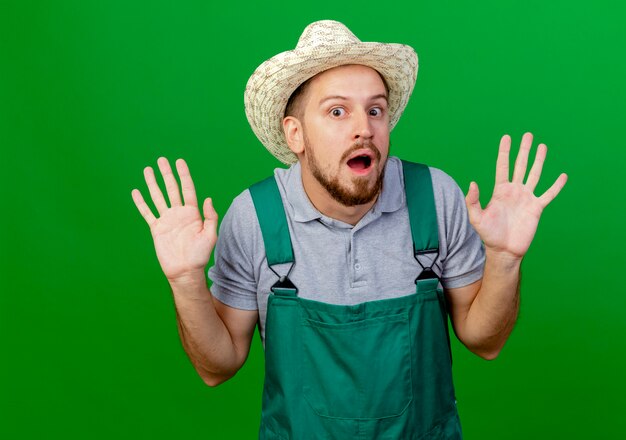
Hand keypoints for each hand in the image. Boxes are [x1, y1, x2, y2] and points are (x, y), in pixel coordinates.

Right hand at [131, 157, 217, 281]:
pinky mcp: (156, 228)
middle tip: (162, 160)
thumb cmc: (200, 255)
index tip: (179, 162)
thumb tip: (208, 199)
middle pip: (171, 189)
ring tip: (148, 169)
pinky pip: (147, 212)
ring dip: (152, 183)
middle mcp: (178, 213)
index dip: (184, 175)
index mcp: (192, 213)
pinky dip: (141, 202)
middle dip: (167, 174)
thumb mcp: (210, 235)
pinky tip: (136, 192)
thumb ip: (210, 217)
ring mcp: (166, 220)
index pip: (187, 189)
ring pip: (158, 197)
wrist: (185, 271)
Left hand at [465, 133, 567, 259]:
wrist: (504, 250)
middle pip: (520, 165)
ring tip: (542, 146)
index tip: (507, 137)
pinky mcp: (537, 208)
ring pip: (534, 174)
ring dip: (539, 160)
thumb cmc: (489, 234)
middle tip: (528, 135)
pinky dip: (556, 186)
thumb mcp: (476, 217)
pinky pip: (548, 194)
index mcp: (500, 190)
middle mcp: (514, 191)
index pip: (503, 166)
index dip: (504, 152)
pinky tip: (563, 176)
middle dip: (524, 150)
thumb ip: (473, 200)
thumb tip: (473, 183)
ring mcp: (526, 198)